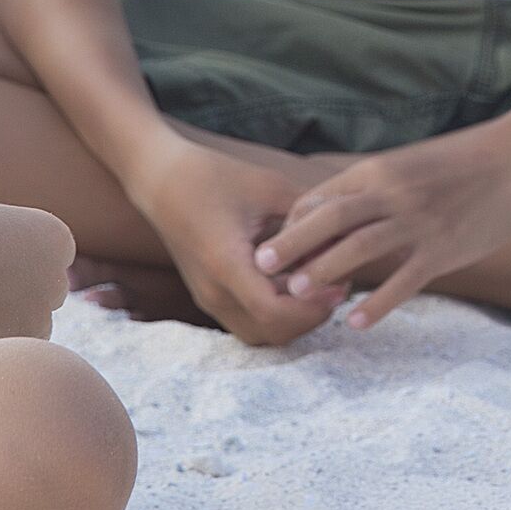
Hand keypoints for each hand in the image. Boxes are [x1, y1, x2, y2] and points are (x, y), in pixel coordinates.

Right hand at [126, 138, 339, 347]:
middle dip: (309, 318)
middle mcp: (213, 291)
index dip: (313, 306)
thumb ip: (308, 214)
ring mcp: (208, 298)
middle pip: (270, 332)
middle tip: (338, 288)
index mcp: (225, 264)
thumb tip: (350, 232)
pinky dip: (276, 313)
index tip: (340, 285)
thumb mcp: (268, 187)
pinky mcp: (208, 295)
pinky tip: (295, 282)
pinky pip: (247, 321)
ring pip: (259, 333)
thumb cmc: (214, 176)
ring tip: (320, 287)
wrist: (161, 179)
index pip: (274, 312)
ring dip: (293, 319)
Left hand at [252, 128, 510, 329]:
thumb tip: (336, 212)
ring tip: (297, 293)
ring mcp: (419, 221)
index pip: (323, 197)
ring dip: (325, 269)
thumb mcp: (408, 165)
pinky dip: (377, 304)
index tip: (273, 248)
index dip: (294, 224)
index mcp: (381, 170)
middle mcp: (393, 193)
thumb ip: (373, 188)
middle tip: (262, 267)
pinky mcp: (444, 248)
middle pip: (331, 218)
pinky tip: (356, 323)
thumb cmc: (461, 163)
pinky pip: (404, 280)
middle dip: (293, 243)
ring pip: (360, 246)